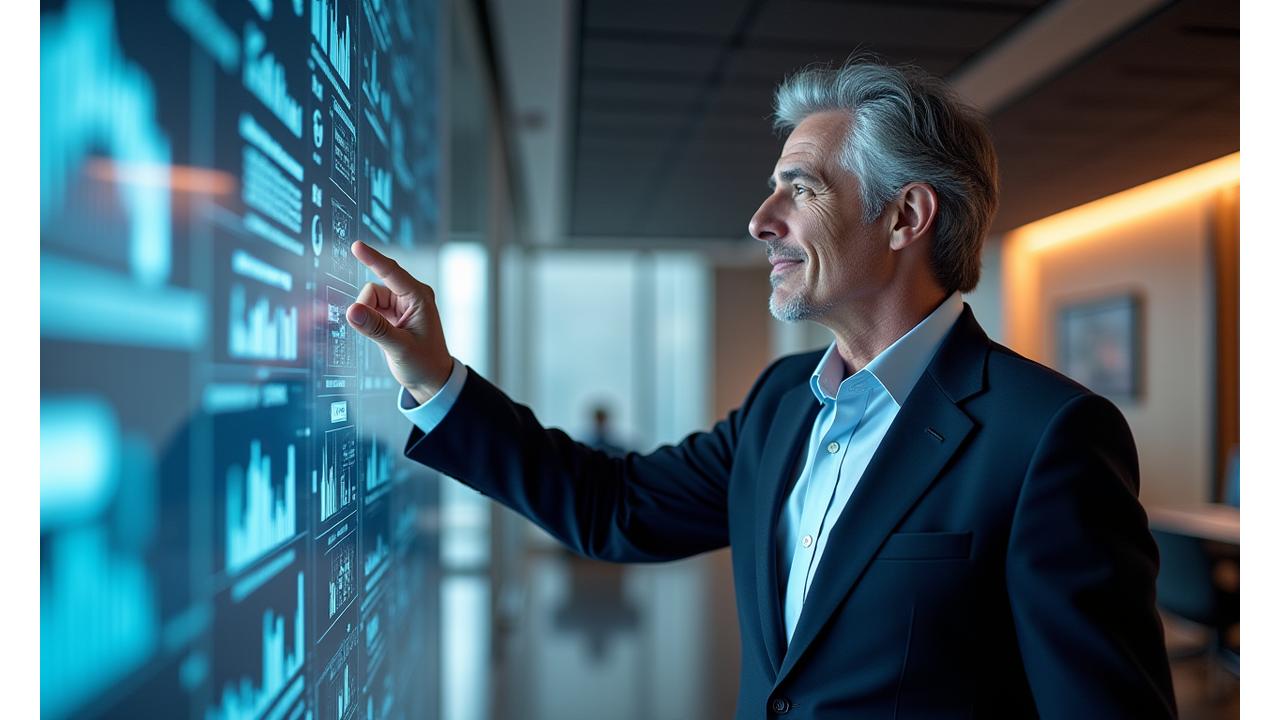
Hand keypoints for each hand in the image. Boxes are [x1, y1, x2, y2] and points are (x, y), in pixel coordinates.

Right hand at [346, 241, 453, 403]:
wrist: (431, 379)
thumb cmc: (424, 364)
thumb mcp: (399, 348)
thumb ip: (375, 328)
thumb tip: (352, 310)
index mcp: (419, 297)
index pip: (391, 272)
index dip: (372, 259)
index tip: (357, 246)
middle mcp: (411, 296)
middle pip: (374, 289)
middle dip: (368, 308)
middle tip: (379, 333)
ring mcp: (402, 304)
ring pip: (369, 299)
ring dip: (368, 316)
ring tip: (385, 338)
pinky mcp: (393, 313)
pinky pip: (371, 308)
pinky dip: (369, 319)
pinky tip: (381, 335)